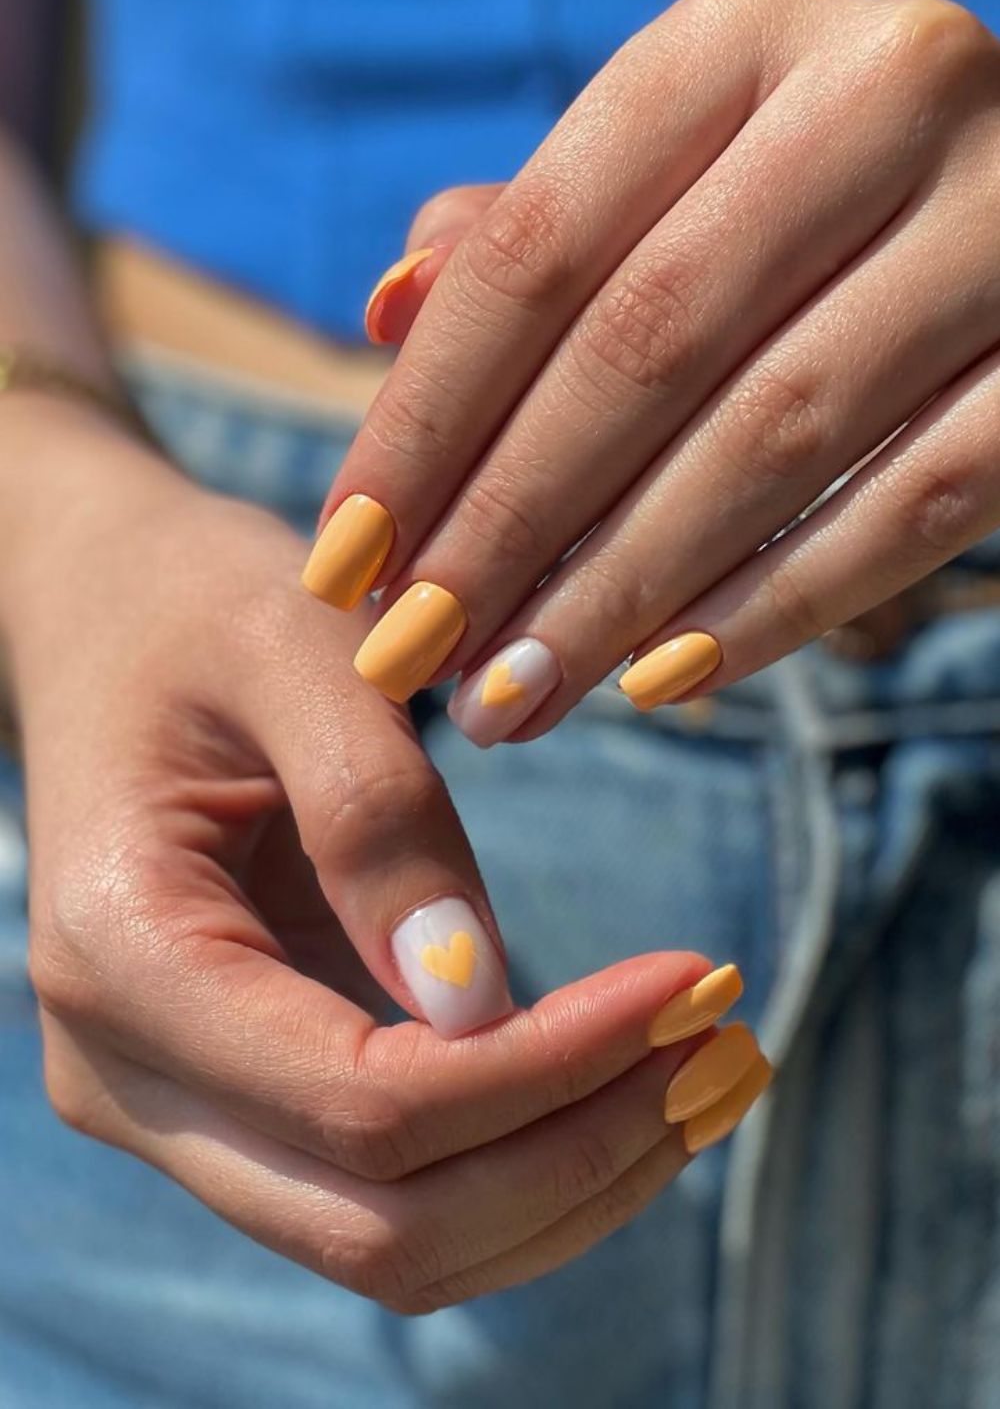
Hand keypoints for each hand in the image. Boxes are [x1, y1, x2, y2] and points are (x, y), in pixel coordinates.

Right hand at [6, 439, 733, 1308]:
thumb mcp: (296, 650)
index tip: (694, 982)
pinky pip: (398, 1192)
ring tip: (714, 1070)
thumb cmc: (199, 607)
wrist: (109, 620)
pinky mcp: (247, 1095)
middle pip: (385, 1225)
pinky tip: (634, 1082)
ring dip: (573, 1183)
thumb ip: (373, 817)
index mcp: (122, 949)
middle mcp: (128, 1071)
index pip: (364, 1100)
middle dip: (579, 1154)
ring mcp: (181, 1103)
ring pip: (400, 1246)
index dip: (548, 1069)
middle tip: (730, 1047)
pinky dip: (528, 1162)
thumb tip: (480, 1003)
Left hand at [312, 0, 999, 740]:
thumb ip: (531, 234)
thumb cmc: (806, 198)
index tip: (344, 559)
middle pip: (640, 351)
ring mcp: (998, 222)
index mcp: (740, 39)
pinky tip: (662, 680)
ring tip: (512, 699)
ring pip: (771, 439)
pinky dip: (778, 606)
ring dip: (618, 592)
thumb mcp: (665, 174)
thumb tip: (385, 312)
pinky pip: (915, 507)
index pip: (535, 254)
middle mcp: (880, 94)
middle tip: (413, 655)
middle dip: (504, 529)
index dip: (424, 422)